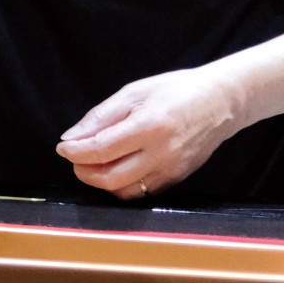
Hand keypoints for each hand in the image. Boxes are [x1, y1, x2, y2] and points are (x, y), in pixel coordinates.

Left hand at [55, 67, 241, 198]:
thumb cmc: (175, 90)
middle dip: (84, 171)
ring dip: (101, 182)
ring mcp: (172, 171)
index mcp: (149, 127)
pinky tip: (114, 168)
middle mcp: (162, 154)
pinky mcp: (178, 179)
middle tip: (73, 157)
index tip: (62, 147)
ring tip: (91, 163)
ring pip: (126, 191)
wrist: (221, 102)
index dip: (75, 152)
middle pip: (111, 178)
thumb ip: (101, 116)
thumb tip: (72, 136)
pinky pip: (142, 192)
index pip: (101, 149)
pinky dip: (122, 185)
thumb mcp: (133, 92)